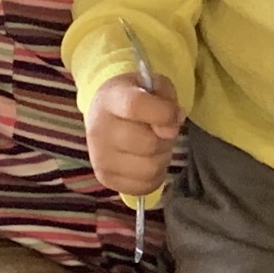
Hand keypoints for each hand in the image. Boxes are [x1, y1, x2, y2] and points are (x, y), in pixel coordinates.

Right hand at [87, 73, 182, 198]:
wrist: (105, 111)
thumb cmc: (135, 97)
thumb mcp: (154, 85)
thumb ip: (167, 98)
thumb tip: (171, 126)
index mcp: (111, 99)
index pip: (136, 106)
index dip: (163, 113)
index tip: (174, 115)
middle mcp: (99, 129)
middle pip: (148, 143)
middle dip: (166, 139)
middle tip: (162, 132)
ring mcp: (99, 157)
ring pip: (150, 168)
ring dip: (161, 159)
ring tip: (154, 147)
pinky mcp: (104, 178)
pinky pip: (144, 187)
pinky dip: (154, 177)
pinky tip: (148, 162)